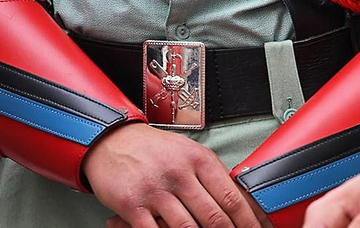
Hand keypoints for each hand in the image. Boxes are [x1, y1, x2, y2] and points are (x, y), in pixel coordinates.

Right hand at [85, 123, 261, 227]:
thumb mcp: (188, 151)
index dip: (248, 221)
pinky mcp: (132, 205)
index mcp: (198, 159)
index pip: (231, 197)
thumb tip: (241, 202)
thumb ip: (212, 175)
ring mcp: (155, 191)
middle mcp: (179, 173)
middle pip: (214, 217)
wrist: (111, 140)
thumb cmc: (154, 148)